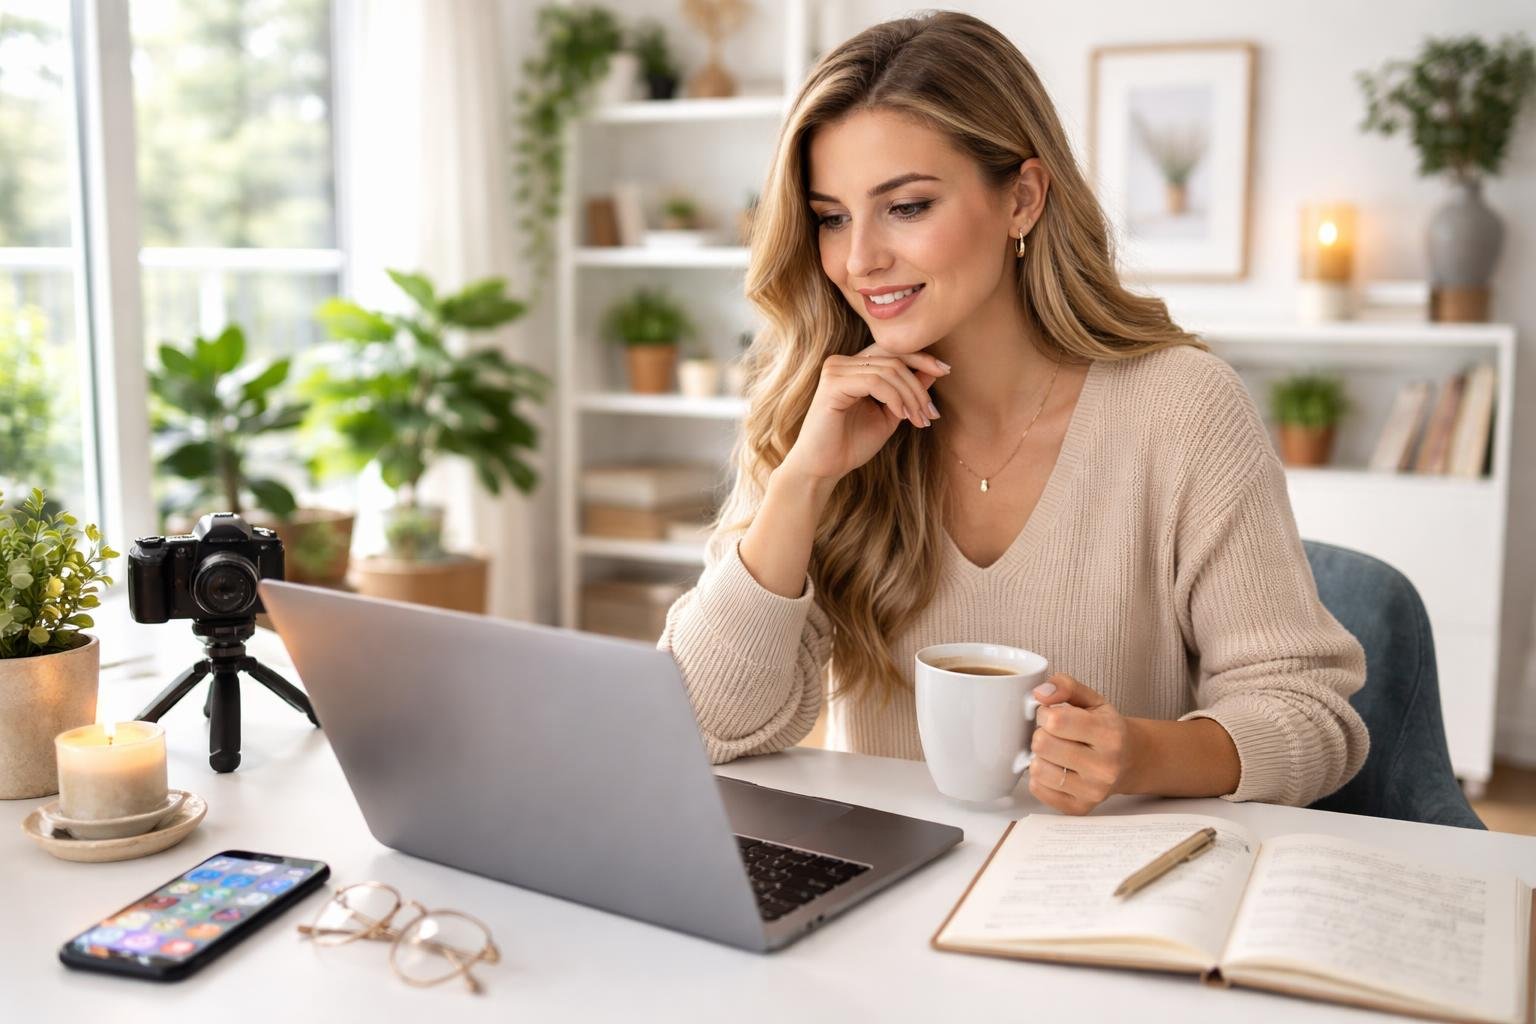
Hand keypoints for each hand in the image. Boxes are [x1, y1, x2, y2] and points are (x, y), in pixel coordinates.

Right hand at [777, 343, 949, 484]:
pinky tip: (901, 416)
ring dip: (911, 396)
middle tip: (931, 412)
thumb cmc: (851, 444)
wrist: (824, 468)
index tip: (945, 371)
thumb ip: (907, 392)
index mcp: (853, 366)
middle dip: (919, 385)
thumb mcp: (889, 414)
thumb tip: (933, 372)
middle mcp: (842, 362)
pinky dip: (895, 398)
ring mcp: (835, 370)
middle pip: (894, 358)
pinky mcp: (832, 383)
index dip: (921, 358)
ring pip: (889, 370)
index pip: (893, 350)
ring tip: (919, 420)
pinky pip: (875, 382)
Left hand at [1027, 673, 1134, 814]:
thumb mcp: (1092, 699)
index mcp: (1109, 734)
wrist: (1131, 761)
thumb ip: (1065, 686)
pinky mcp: (1079, 808)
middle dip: (1041, 734)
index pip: (1055, 721)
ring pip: (1038, 770)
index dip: (1045, 713)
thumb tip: (1040, 692)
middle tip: (1053, 734)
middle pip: (1042, 745)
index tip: (1052, 714)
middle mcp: (1104, 767)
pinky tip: (1056, 768)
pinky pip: (1038, 789)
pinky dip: (1041, 777)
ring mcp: (1093, 791)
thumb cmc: (1107, 728)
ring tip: (1055, 752)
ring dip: (1040, 757)